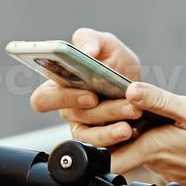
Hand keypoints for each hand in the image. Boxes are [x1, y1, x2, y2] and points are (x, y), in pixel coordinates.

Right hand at [28, 28, 143, 147]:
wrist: (143, 87)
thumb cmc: (116, 63)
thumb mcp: (107, 44)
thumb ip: (91, 40)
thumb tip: (86, 51)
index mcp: (60, 85)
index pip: (42, 98)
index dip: (58, 96)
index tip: (81, 88)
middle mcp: (68, 108)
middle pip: (65, 114)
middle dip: (82, 105)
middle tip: (97, 98)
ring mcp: (84, 126)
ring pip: (88, 130)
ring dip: (110, 117)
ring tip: (132, 109)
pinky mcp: (100, 140)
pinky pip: (101, 145)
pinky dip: (115, 136)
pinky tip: (130, 128)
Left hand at [109, 82, 185, 185]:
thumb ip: (159, 101)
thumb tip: (130, 90)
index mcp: (154, 147)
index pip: (109, 155)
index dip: (99, 137)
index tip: (102, 114)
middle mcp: (158, 163)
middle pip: (125, 148)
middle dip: (121, 129)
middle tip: (129, 107)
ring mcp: (171, 170)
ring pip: (145, 150)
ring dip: (144, 133)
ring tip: (153, 112)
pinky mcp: (184, 172)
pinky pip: (164, 155)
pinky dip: (163, 141)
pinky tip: (178, 129)